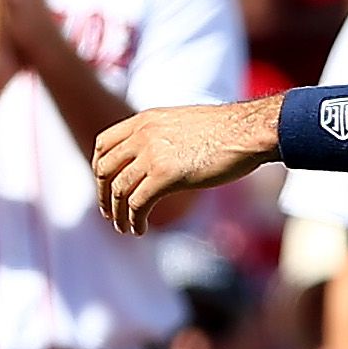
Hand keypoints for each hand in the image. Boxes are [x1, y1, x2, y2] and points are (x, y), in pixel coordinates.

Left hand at [91, 98, 280, 231]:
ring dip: (119, 214)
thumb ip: (163, 137)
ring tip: (126, 228)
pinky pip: (137, 204)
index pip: (104, 143)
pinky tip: (140, 228)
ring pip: (119, 191)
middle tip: (110, 214)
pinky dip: (134, 220)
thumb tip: (158, 157)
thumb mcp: (183, 124)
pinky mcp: (165, 175)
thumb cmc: (226, 130)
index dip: (99, 168)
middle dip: (104, 195)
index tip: (105, 186)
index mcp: (145, 120)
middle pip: (105, 169)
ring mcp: (152, 154)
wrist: (248, 131)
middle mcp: (142, 135)